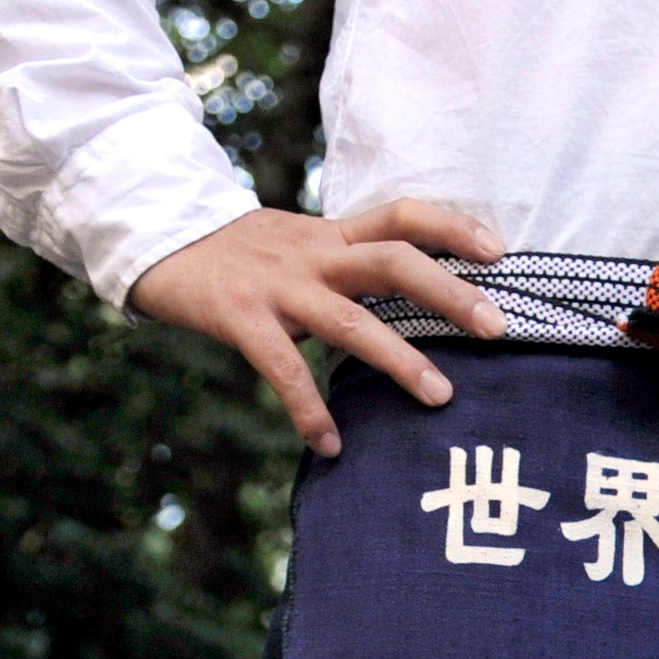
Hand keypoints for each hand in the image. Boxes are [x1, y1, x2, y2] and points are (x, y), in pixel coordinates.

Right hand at [130, 201, 510, 456]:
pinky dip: (309, 409)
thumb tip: (415, 294)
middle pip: (392, 261)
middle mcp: (313, 255)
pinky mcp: (242, 319)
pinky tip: (332, 443)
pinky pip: (283, 370)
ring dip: (399, 359)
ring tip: (441, 397)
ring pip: (350, 320)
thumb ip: (350, 262)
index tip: (499, 250)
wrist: (158, 240)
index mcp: (331, 234)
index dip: (451, 226)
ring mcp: (278, 287)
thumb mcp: (301, 244)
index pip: (401, 215)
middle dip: (448, 292)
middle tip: (497, 327)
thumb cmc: (242, 255)